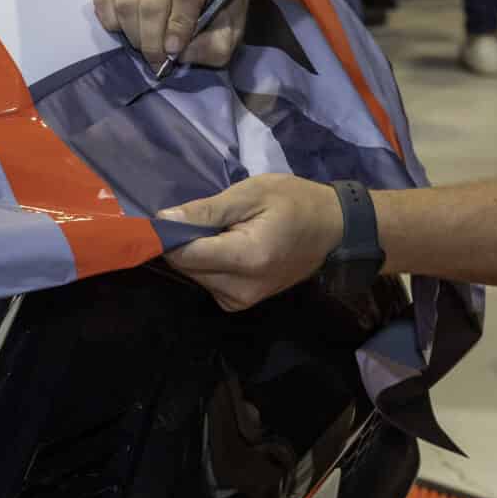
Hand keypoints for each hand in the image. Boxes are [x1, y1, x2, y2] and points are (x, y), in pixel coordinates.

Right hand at [91, 0, 249, 68]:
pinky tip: (129, 30)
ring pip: (126, 1)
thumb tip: (176, 55)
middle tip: (158, 62)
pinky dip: (112, 22)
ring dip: (133, 34)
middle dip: (152, 40)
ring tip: (148, 48)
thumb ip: (212, 46)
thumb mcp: (232, 28)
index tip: (174, 52)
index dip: (177, 25)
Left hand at [161, 175, 344, 309]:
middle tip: (215, 218)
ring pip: (194, 276)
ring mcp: (241, 301)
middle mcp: (240, 290)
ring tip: (229, 231)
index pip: (184, 255)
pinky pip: (207, 282)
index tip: (175, 215)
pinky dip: (210, 264)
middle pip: (187, 267)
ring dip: (200, 253)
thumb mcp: (251, 193)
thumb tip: (163, 220)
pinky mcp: (240, 304)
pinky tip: (231, 247)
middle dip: (188, 242)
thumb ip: (206, 210)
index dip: (171, 235)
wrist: (333, 230)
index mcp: (246, 259)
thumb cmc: (295, 202)